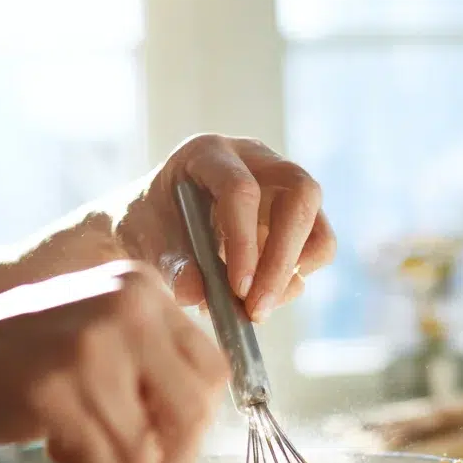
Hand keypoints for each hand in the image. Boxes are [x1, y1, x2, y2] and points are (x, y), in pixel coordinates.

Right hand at [0, 261, 228, 462]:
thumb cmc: (17, 362)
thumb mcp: (99, 334)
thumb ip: (155, 362)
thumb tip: (206, 422)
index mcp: (142, 287)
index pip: (216, 371)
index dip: (193, 419)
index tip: (158, 432)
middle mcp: (126, 303)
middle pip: (197, 411)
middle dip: (166, 451)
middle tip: (123, 451)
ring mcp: (91, 342)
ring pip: (151, 446)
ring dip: (115, 462)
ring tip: (74, 436)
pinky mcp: (55, 386)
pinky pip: (109, 459)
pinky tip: (50, 439)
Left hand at [117, 134, 336, 322]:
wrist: (155, 224)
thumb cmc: (148, 224)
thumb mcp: (145, 241)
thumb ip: (170, 265)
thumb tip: (196, 294)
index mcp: (209, 153)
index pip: (241, 190)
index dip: (243, 242)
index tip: (237, 290)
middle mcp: (256, 161)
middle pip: (299, 196)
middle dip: (282, 260)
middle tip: (258, 309)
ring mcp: (282, 186)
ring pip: (317, 225)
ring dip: (292, 274)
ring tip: (255, 308)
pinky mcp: (297, 217)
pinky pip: (317, 248)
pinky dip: (295, 279)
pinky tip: (258, 295)